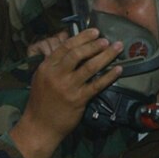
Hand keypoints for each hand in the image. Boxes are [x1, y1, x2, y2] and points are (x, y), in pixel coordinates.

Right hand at [11, 28, 122, 157]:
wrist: (39, 126)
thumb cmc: (41, 101)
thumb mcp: (41, 77)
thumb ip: (54, 63)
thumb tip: (72, 47)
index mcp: (46, 67)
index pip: (65, 47)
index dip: (82, 37)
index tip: (94, 31)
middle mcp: (57, 75)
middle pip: (78, 54)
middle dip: (94, 44)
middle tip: (106, 40)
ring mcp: (68, 88)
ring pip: (90, 67)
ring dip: (105, 56)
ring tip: (116, 48)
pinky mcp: (78, 100)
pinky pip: (97, 85)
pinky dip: (109, 76)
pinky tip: (118, 69)